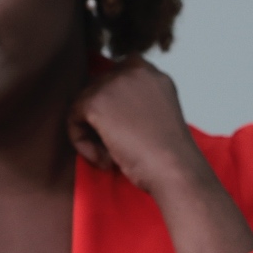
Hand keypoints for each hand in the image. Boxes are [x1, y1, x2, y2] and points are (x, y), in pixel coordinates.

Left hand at [70, 56, 252, 252]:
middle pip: (89, 96)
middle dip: (99, 128)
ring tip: (121, 159)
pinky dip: (85, 144)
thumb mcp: (156, 132)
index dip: (109, 118)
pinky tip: (113, 159)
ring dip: (92, 139)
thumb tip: (113, 121)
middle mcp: (136, 69)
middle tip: (127, 155)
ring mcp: (118, 82)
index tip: (133, 145)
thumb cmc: (173, 171)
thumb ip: (137, 114)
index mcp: (151, 75)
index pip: (106, 85)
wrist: (180, 182)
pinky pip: (72, 120)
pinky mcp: (100, 99)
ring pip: (79, 109)